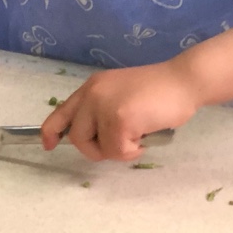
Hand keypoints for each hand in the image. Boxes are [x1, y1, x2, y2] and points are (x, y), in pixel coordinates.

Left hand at [41, 58, 201, 161]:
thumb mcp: (120, 95)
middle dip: (96, 150)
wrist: (183, 81)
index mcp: (91, 88)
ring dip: (120, 151)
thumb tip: (95, 138)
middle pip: (77, 137)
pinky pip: (118, 150)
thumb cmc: (158, 92)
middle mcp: (92, 94)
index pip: (61, 112)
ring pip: (99, 148)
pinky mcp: (119, 119)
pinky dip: (133, 151)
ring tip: (138, 138)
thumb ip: (103, 110)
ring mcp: (104, 106)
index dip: (50, 131)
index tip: (48, 145)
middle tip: (121, 146)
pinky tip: (145, 137)